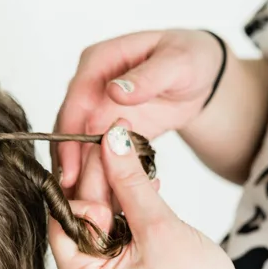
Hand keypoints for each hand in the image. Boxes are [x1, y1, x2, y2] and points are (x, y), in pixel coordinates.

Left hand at [49, 120, 266, 268]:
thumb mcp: (158, 228)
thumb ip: (130, 183)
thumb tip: (112, 139)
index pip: (63, 217)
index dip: (82, 179)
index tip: (101, 143)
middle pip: (80, 217)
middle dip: (101, 180)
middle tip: (117, 138)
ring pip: (100, 221)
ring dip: (118, 190)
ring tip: (134, 155)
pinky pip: (115, 233)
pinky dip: (129, 210)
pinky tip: (146, 185)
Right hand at [54, 29, 223, 204]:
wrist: (200, 78)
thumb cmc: (191, 61)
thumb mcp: (178, 64)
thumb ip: (148, 78)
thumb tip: (114, 92)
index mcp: (99, 61)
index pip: (75, 101)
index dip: (69, 138)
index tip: (71, 170)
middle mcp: (89, 85)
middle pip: (67, 129)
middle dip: (68, 165)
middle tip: (74, 199)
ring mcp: (93, 109)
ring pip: (74, 147)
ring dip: (77, 176)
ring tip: (82, 207)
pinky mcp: (102, 130)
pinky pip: (91, 156)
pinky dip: (93, 177)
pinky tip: (98, 201)